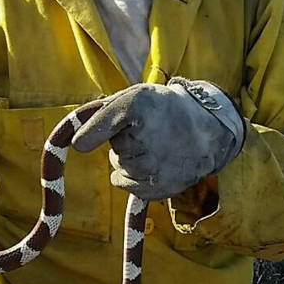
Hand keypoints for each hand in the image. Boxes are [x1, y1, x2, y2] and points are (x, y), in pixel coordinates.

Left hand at [70, 78, 242, 200]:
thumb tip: (76, 142)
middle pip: (114, 151)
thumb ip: (103, 113)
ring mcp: (154, 165)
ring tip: (154, 147)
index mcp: (138, 106)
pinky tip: (153, 164)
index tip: (79, 144)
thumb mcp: (134, 97)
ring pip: (119, 170)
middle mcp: (146, 137)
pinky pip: (126, 185)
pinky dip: (134, 178)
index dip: (90, 134)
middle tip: (146, 133)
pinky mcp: (160, 186)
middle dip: (123, 143)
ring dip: (130, 161)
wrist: (207, 129)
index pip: (103, 125)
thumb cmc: (162, 110)